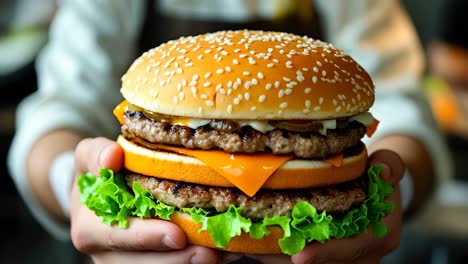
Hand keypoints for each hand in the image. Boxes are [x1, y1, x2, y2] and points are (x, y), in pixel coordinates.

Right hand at [70, 137, 218, 263]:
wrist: (97, 196)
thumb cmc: (98, 174)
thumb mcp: (90, 158)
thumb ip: (96, 154)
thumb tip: (112, 156)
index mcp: (90, 229)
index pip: (116, 237)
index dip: (146, 238)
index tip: (177, 234)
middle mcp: (106, 254)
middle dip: (176, 261)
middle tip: (208, 253)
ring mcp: (125, 263)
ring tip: (220, 254)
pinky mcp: (145, 263)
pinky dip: (193, 263)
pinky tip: (221, 253)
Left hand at [221, 150, 403, 263]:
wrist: (379, 197)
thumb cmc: (379, 180)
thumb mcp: (390, 165)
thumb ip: (390, 164)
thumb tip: (382, 167)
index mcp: (377, 236)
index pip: (351, 249)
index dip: (326, 253)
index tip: (300, 256)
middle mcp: (358, 256)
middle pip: (321, 263)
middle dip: (288, 257)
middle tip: (257, 247)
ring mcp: (339, 259)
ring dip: (275, 257)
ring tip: (245, 246)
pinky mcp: (322, 257)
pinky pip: (295, 259)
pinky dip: (272, 253)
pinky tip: (251, 243)